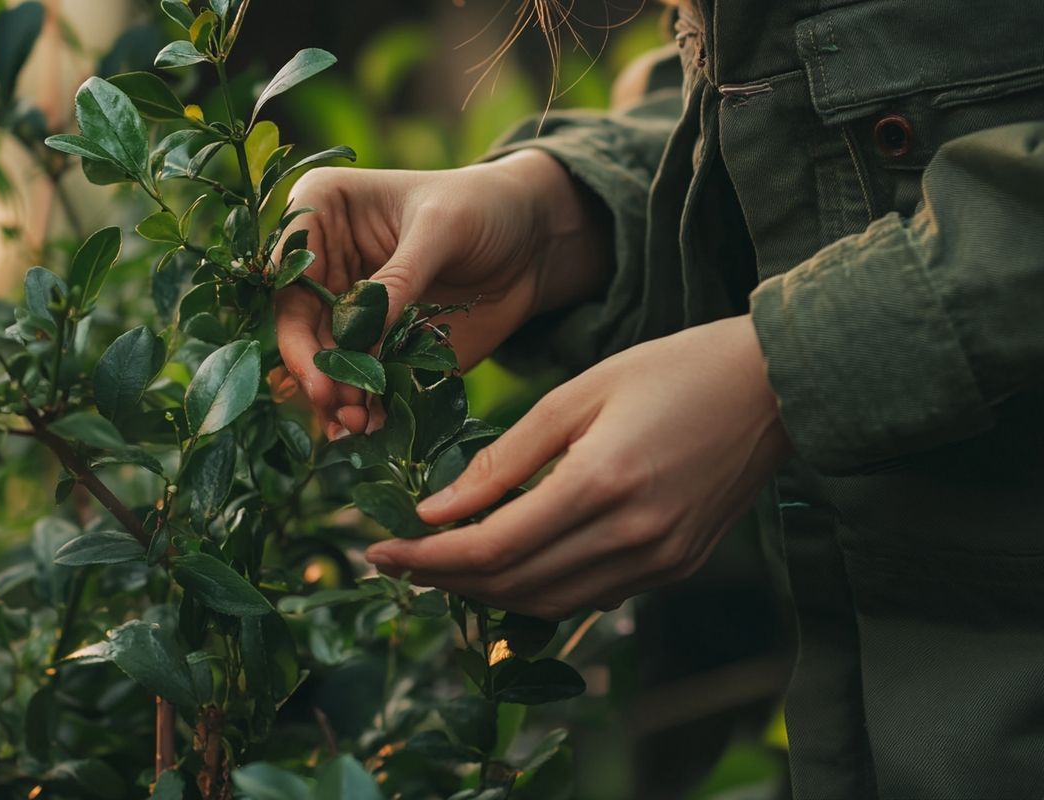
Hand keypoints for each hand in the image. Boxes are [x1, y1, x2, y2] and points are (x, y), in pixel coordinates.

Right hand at [275, 150, 609, 437]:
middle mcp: (324, 262)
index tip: (317, 373)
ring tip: (360, 424)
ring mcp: (349, 306)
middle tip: (338, 408)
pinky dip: (364, 404)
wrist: (534, 240)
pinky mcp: (377, 341)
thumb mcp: (441, 230)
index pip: (288, 276)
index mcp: (321, 212)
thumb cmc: (483, 207)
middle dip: (317, 371)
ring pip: (324, 359)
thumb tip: (357, 341)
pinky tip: (374, 426)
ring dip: (336, 396)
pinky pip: (359, 377)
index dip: (296, 328)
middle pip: (298, 327)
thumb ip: (399, 279)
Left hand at [363, 315, 792, 619]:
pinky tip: (507, 566)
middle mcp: (632, 537)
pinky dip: (537, 589)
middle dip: (444, 578)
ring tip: (440, 565)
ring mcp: (660, 561)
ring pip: (549, 604)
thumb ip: (503, 459)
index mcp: (601, 484)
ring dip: (486, 592)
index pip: (491, 547)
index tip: (377, 549)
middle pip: (513, 585)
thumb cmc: (671, 370)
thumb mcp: (576, 394)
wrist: (773, 387)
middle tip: (396, 559)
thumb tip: (435, 508)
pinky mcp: (677, 567)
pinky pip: (589, 597)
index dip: (426, 557)